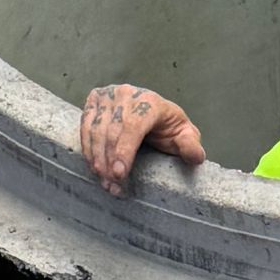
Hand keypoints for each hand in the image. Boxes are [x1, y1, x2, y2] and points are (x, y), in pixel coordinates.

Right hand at [79, 84, 206, 193]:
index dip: (124, 151)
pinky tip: (94, 167)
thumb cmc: (168, 127)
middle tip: (112, 186)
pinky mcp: (94, 100)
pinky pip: (85, 126)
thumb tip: (195, 157)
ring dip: (97, 159)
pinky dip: (87, 148)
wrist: (153, 112)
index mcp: (150, 102)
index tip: (119, 174)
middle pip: (111, 130)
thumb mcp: (185, 136)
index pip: (133, 126)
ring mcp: (108, 95)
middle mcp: (127, 94)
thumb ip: (191, 145)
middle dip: (109, 161)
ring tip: (104, 181)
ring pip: (96, 129)